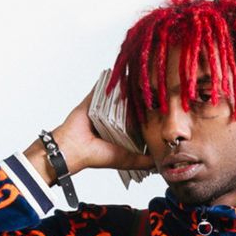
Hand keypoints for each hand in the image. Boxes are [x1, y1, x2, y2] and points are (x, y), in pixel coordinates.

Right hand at [24, 87, 154, 185]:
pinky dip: (109, 80)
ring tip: (141, 79)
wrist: (73, 148)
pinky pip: (101, 87)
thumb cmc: (97, 156)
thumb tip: (160, 163)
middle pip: (129, 107)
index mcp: (119, 134)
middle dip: (140, 101)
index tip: (161, 110)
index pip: (137, 122)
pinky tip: (121, 73)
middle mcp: (111, 120)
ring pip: (117, 96)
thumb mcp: (126, 160)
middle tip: (155, 91)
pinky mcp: (92, 100)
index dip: (148, 117)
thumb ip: (143, 160)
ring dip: (127, 88)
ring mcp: (101, 109)